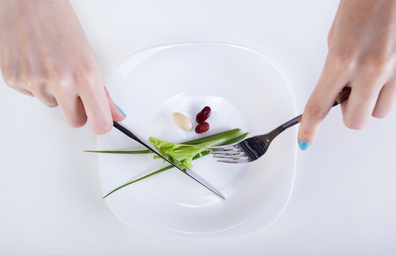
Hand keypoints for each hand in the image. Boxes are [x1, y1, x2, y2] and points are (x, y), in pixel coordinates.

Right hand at [0, 0, 125, 133]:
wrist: (28, 2)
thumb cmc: (60, 24)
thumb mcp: (90, 57)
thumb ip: (102, 92)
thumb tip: (114, 114)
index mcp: (85, 76)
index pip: (99, 122)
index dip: (101, 124)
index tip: (102, 122)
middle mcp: (60, 82)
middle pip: (76, 121)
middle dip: (78, 110)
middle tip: (76, 89)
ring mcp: (34, 82)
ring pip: (53, 107)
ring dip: (55, 93)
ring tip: (52, 65)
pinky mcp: (14, 80)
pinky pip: (33, 96)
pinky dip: (36, 85)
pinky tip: (36, 64)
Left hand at [298, 0, 395, 149]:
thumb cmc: (364, 4)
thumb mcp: (336, 38)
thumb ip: (335, 69)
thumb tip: (336, 89)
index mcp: (342, 60)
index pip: (319, 107)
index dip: (309, 128)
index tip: (305, 139)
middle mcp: (370, 70)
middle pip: (355, 121)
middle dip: (348, 112)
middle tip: (347, 93)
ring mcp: (394, 71)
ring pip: (378, 112)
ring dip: (369, 102)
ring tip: (368, 76)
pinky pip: (394, 97)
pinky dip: (385, 91)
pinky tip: (382, 71)